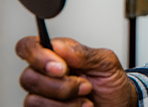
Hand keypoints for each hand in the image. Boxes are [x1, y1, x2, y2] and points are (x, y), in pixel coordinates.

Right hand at [15, 36, 137, 106]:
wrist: (119, 104)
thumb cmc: (111, 82)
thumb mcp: (106, 62)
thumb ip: (83, 53)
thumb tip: (59, 46)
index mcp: (58, 54)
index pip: (29, 47)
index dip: (37, 56)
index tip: (61, 67)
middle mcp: (46, 74)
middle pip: (28, 76)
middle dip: (60, 85)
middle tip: (85, 86)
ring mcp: (43, 95)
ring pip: (32, 99)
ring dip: (64, 100)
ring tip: (85, 98)